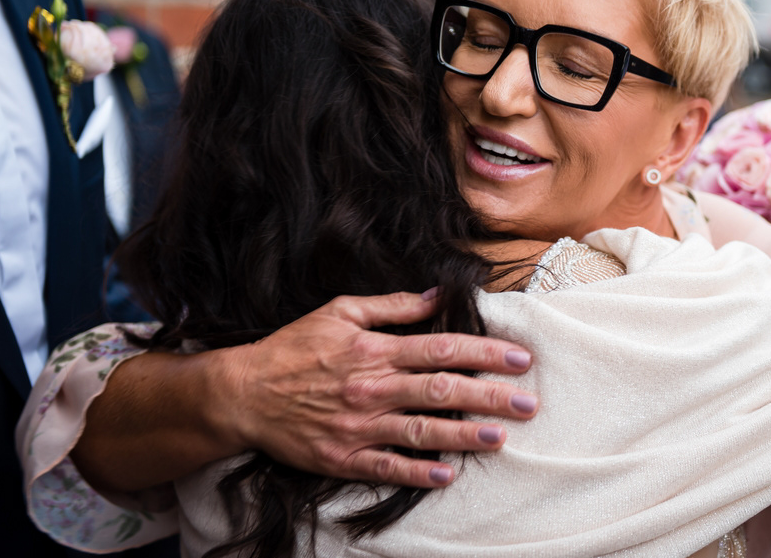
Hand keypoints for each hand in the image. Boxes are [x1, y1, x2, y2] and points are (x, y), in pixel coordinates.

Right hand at [205, 292, 537, 487]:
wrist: (242, 393)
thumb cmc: (294, 348)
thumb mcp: (340, 311)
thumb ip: (392, 306)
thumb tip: (436, 296)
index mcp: (375, 349)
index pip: (441, 348)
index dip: (484, 352)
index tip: (519, 358)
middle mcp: (372, 387)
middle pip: (441, 390)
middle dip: (488, 396)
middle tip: (527, 403)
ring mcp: (358, 425)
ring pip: (420, 430)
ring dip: (462, 435)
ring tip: (499, 438)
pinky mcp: (342, 457)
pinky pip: (386, 467)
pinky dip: (416, 473)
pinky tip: (446, 475)